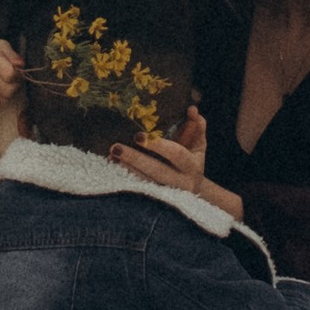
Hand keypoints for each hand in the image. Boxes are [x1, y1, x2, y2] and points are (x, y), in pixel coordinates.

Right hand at [0, 36, 23, 107]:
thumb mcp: (0, 44)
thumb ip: (12, 54)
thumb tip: (21, 65)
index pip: (10, 75)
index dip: (18, 74)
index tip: (16, 70)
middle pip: (9, 91)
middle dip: (15, 86)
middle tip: (11, 79)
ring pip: (3, 100)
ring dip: (6, 92)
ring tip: (1, 81)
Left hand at [111, 104, 238, 213]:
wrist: (192, 188)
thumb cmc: (192, 159)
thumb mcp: (198, 144)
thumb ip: (196, 126)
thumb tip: (192, 109)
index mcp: (192, 166)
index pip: (176, 155)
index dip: (159, 146)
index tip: (138, 136)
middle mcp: (181, 183)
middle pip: (157, 172)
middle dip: (136, 160)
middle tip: (116, 147)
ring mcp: (167, 193)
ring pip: (145, 182)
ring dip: (127, 168)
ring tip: (111, 154)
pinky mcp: (155, 199)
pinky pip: (139, 189)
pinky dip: (125, 176)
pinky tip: (112, 164)